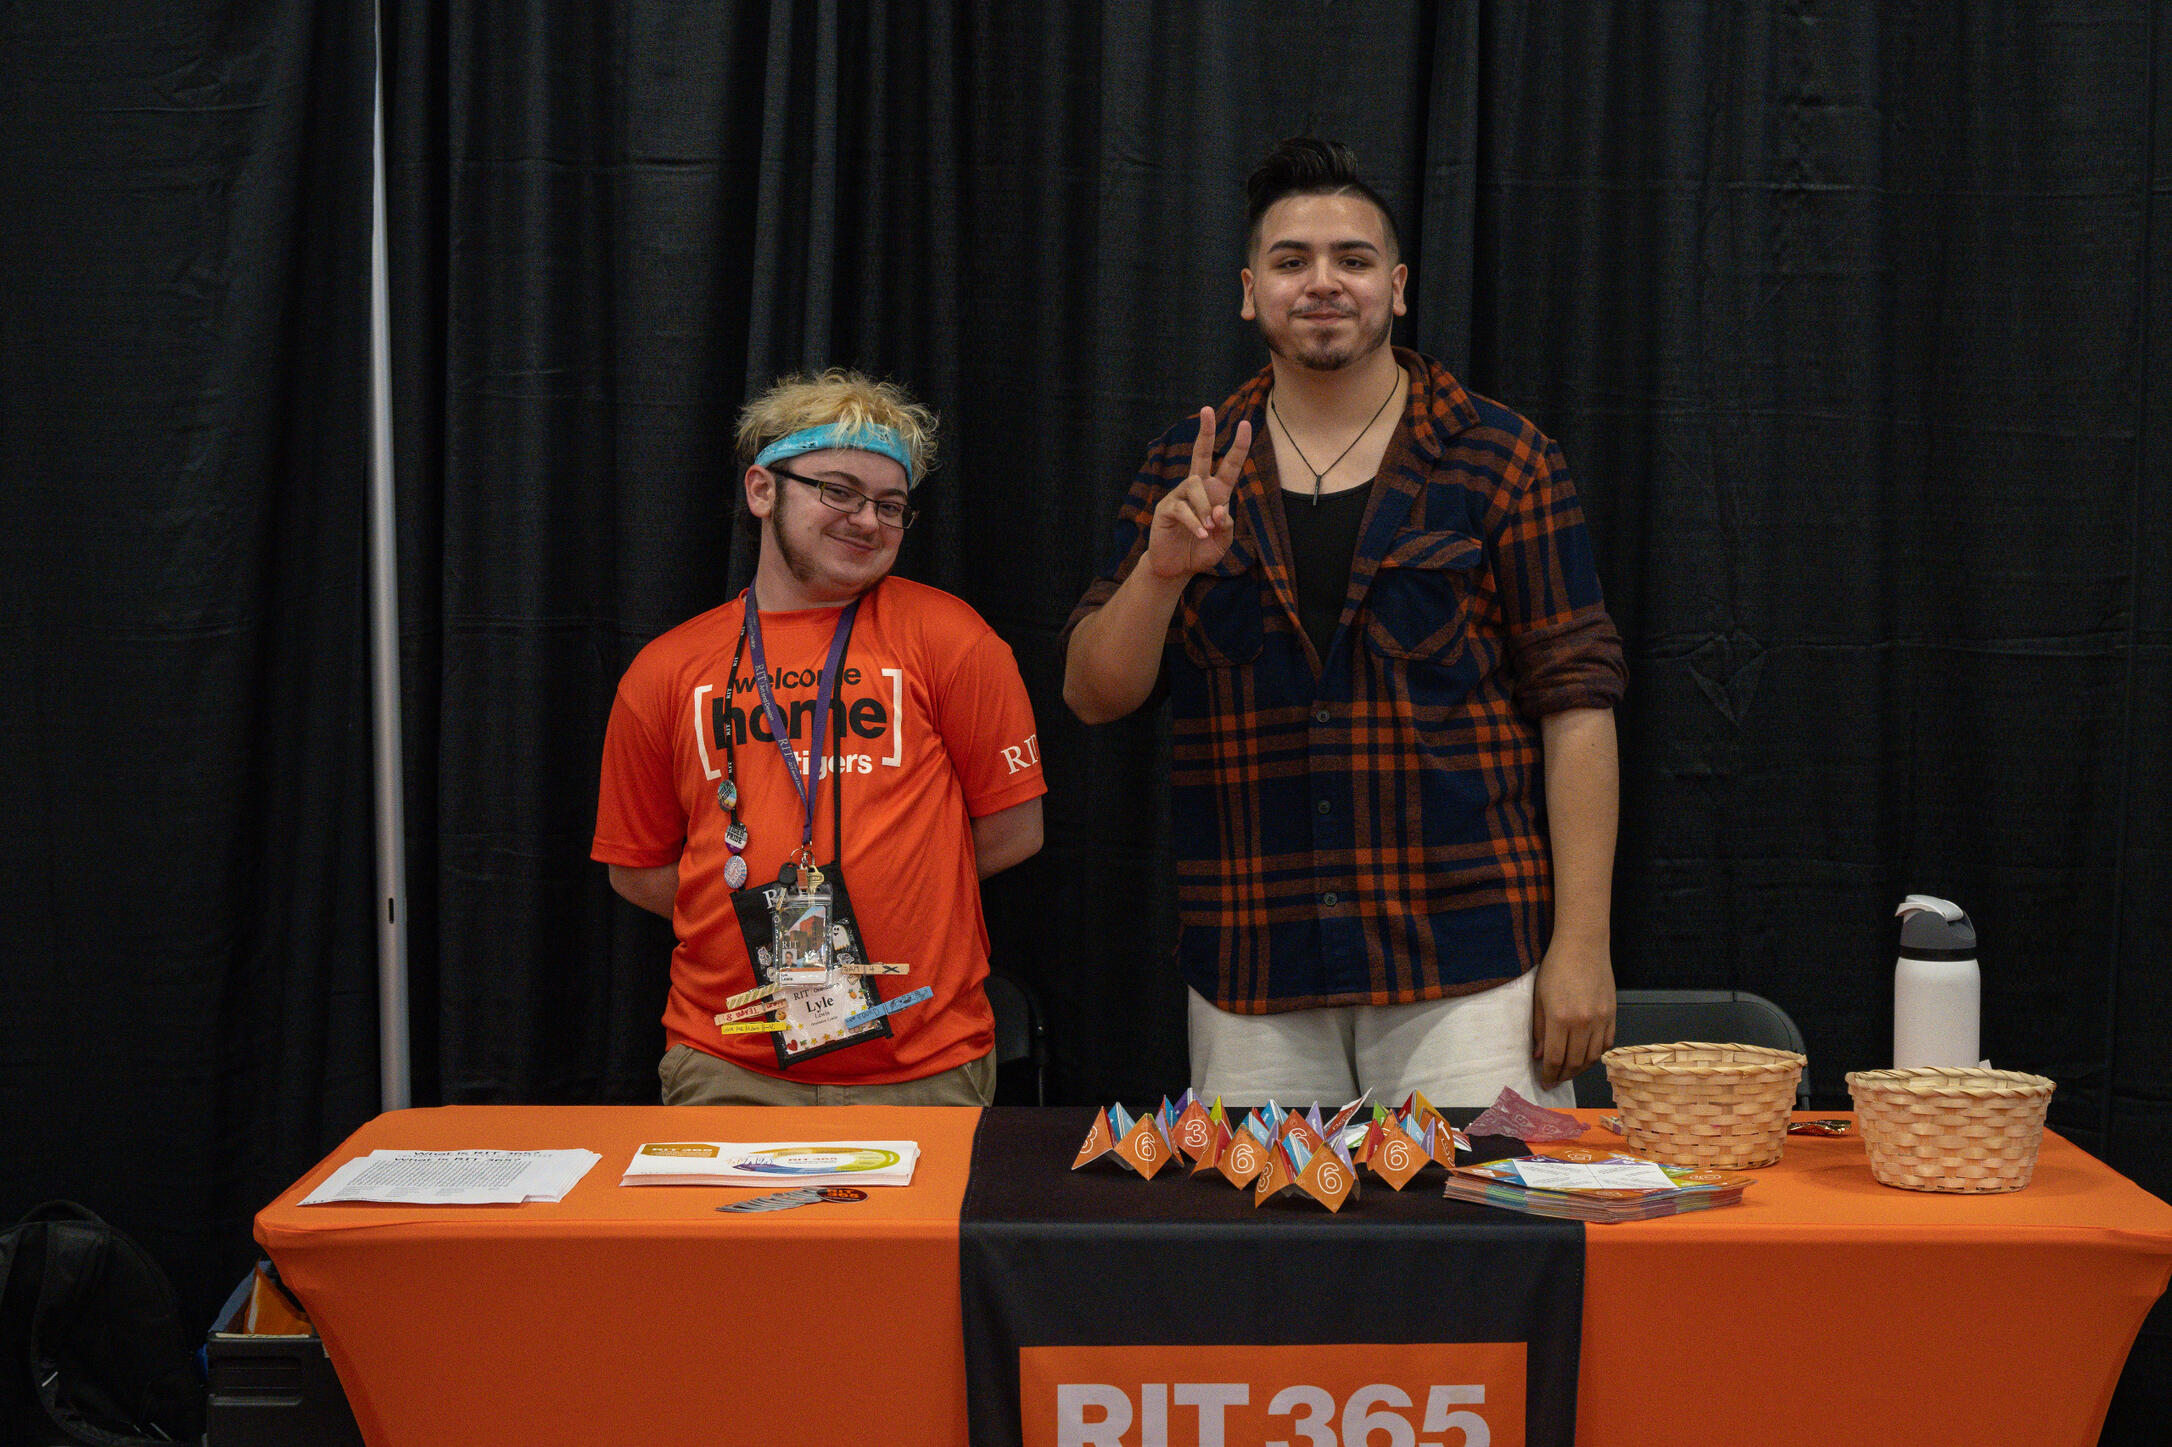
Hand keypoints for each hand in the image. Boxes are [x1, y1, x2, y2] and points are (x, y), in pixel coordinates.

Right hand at [1145, 407, 1251, 580]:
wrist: (1177, 568)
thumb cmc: (1201, 551)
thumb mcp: (1223, 541)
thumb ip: (1226, 525)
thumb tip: (1217, 509)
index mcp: (1216, 493)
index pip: (1229, 465)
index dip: (1238, 445)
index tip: (1245, 423)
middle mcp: (1197, 489)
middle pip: (1200, 453)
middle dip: (1205, 431)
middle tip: (1207, 408)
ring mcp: (1179, 496)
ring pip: (1195, 485)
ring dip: (1204, 508)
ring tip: (1205, 531)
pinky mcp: (1166, 508)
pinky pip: (1182, 508)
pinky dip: (1194, 522)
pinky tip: (1199, 534)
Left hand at [1531, 939, 1615, 1089]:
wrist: (1583, 946)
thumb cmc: (1555, 968)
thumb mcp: (1539, 998)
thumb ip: (1539, 1030)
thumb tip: (1539, 1057)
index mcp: (1560, 1019)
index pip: (1555, 1058)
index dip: (1549, 1074)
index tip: (1544, 1083)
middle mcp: (1583, 1023)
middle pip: (1575, 1062)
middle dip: (1563, 1076)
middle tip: (1555, 1080)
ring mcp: (1601, 1020)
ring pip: (1592, 1057)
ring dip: (1580, 1069)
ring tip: (1569, 1072)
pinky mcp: (1612, 1014)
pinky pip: (1606, 1044)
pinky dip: (1596, 1055)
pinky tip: (1586, 1057)